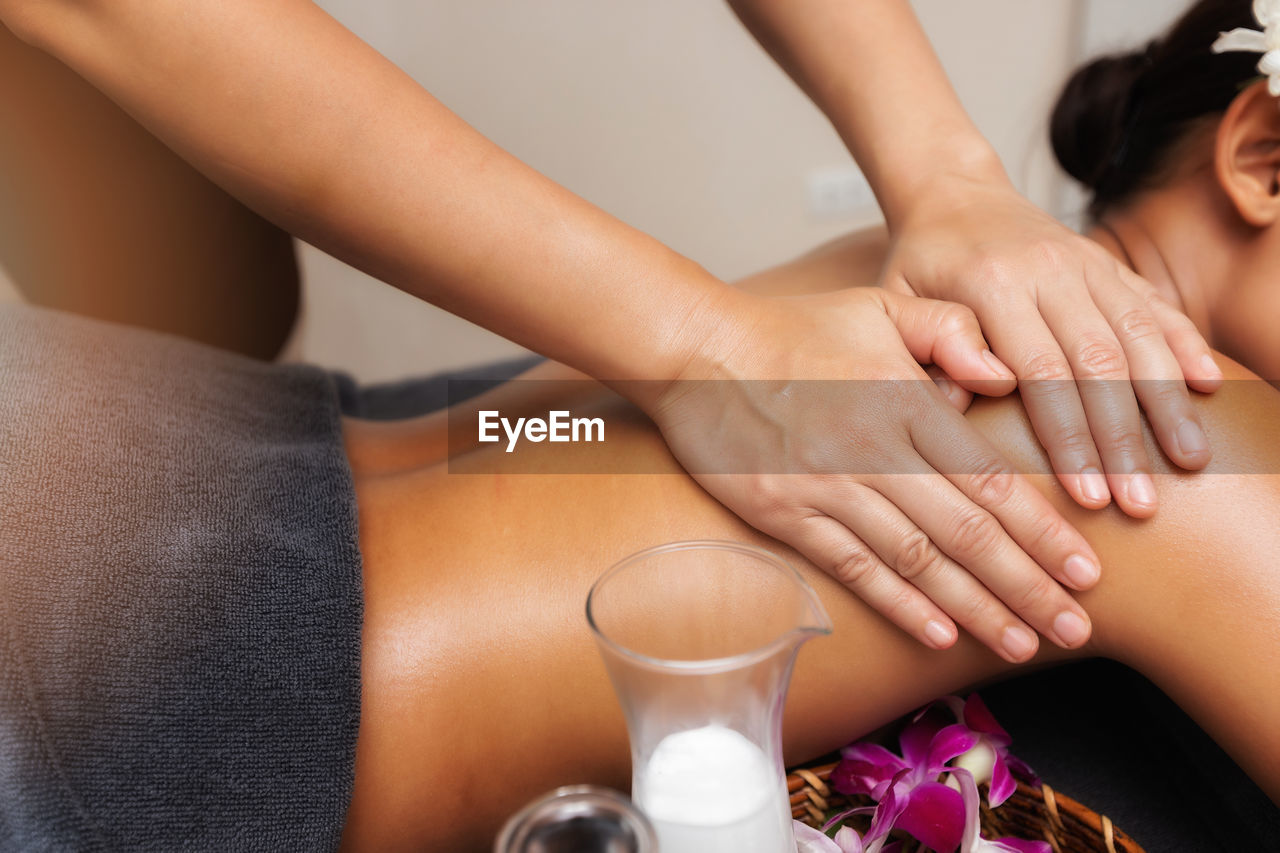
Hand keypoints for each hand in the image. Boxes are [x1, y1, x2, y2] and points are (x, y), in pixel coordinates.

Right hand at [644, 287, 1100, 661]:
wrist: (696, 349)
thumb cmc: (793, 328)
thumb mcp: (880, 305)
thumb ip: (951, 333)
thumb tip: (1007, 377)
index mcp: (905, 402)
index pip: (990, 481)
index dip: (1044, 532)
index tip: (1088, 570)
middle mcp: (873, 452)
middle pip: (965, 532)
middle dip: (1028, 585)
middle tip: (1074, 627)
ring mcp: (826, 489)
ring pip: (916, 560)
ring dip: (976, 606)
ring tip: (1024, 642)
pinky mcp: (785, 515)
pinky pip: (853, 567)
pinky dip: (900, 603)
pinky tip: (941, 633)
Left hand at [883, 173, 1222, 516]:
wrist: (952, 194)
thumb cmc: (918, 266)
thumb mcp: (896, 303)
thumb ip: (927, 351)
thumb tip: (966, 403)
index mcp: (991, 285)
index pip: (1040, 373)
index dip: (1069, 438)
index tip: (1088, 496)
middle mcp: (1047, 270)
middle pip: (1099, 364)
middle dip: (1124, 439)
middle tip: (1141, 503)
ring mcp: (1085, 263)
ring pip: (1138, 336)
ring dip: (1167, 404)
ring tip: (1189, 463)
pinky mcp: (1108, 262)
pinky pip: (1154, 304)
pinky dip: (1186, 344)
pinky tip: (1207, 387)